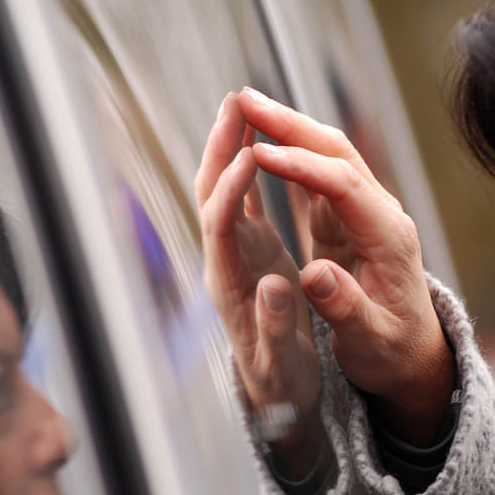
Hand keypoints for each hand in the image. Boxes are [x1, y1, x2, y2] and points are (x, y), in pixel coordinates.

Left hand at [195, 93, 322, 472]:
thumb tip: (276, 286)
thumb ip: (277, 325)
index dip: (232, 191)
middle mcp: (225, 260)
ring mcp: (236, 250)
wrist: (278, 391)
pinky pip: (246, 198)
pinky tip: (261, 135)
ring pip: (226, 189)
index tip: (249, 156)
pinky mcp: (252, 247)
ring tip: (245, 103)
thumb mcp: (283, 362)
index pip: (221, 227)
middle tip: (234, 103)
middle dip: (219, 148)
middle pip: (211, 194)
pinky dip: (250, 164)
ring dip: (231, 145)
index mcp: (230, 286)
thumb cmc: (283, 381)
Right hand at [236, 87, 454, 445]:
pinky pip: (317, 172)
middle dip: (289, 124)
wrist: (413, 356)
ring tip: (242, 105)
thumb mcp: (372, 341)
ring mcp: (366, 211)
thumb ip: (345, 309)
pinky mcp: (349, 217)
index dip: (300, 166)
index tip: (257, 154)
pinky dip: (288, 150)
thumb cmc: (391, 352)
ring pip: (326, 154)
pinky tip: (258, 135)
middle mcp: (381, 214)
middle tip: (242, 99)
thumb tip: (314, 275)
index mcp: (389, 239)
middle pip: (336, 153)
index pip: (343, 185)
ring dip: (286, 127)